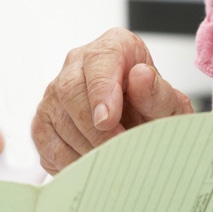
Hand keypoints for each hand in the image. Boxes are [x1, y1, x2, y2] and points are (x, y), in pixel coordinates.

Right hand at [31, 28, 193, 174]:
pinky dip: (70, 161)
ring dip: (85, 147)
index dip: (102, 90)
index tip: (108, 120)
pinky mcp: (43, 121)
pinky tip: (92, 164)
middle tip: (115, 149)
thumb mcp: (169, 107)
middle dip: (93, 128)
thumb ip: (159, 94)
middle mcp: (78, 63)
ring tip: (112, 160)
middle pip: (70, 89)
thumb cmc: (153, 113)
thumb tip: (141, 77)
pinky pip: (47, 143)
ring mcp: (55, 92)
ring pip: (57, 118)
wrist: (141, 131)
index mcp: (114, 47)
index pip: (100, 60)